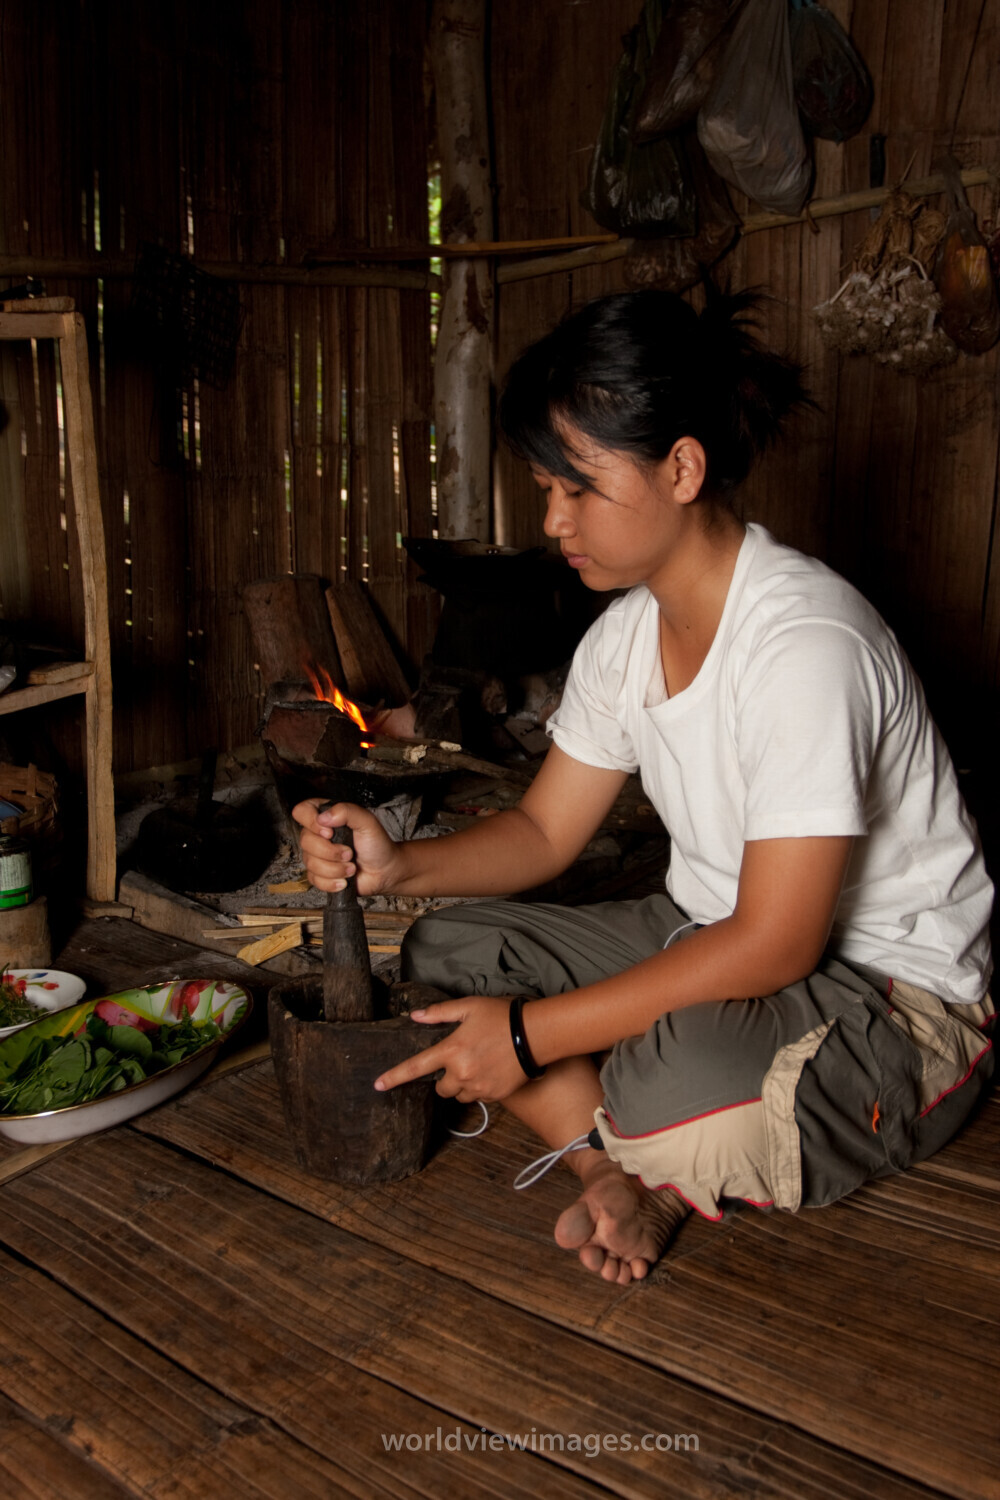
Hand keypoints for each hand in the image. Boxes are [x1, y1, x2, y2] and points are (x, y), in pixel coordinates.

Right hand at [291, 799, 403, 894]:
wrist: (384, 871)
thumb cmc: (377, 844)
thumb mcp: (367, 822)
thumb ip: (347, 811)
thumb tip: (323, 817)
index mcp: (326, 817)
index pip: (302, 811)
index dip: (311, 822)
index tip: (330, 833)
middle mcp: (317, 835)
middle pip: (305, 841)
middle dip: (331, 852)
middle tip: (350, 853)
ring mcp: (316, 855)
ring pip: (310, 863)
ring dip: (335, 869)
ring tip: (351, 867)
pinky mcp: (319, 874)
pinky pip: (314, 879)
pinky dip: (332, 882)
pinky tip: (345, 880)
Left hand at [374, 996, 528, 1102]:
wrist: (536, 1034)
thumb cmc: (502, 1016)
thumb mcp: (469, 1007)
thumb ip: (440, 1013)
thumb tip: (414, 1015)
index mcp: (451, 1050)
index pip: (416, 1067)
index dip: (394, 1077)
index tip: (378, 1085)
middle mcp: (461, 1073)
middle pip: (440, 1088)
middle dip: (445, 1078)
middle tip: (459, 1061)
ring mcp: (478, 1086)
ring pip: (459, 1094)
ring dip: (462, 1085)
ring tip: (479, 1065)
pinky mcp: (495, 1095)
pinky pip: (479, 1097)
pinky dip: (480, 1087)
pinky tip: (492, 1071)